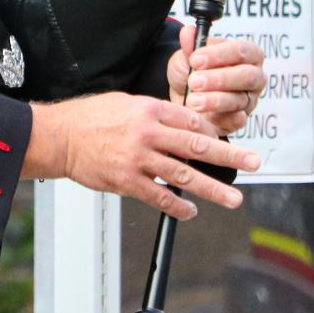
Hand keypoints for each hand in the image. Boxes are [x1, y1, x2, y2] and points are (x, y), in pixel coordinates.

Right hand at [22, 92, 259, 219]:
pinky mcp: (126, 181)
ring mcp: (137, 159)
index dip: (212, 132)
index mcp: (147, 110)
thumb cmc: (89, 118)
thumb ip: (153, 113)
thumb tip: (181, 125)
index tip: (224, 140)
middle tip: (253, 162)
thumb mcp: (123, 102)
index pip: (191, 120)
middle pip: (197, 146)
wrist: (60, 137)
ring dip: (212, 188)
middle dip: (229, 155)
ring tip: (233, 198)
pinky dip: (178, 205)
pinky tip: (191, 210)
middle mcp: (146, 133)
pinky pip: (160, 196)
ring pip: (184, 175)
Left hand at [167, 26, 266, 135]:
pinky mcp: (239, 119)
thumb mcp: (187, 55)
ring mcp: (248, 100)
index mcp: (245, 55)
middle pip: (247, 77)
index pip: (241, 51)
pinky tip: (212, 117)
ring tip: (192, 100)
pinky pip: (237, 121)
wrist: (182, 95)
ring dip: (214, 100)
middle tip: (194, 81)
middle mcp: (253, 77)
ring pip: (239, 100)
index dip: (219, 55)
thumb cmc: (191, 70)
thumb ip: (190, 45)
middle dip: (219, 79)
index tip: (195, 59)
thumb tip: (188, 32)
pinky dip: (224, 119)